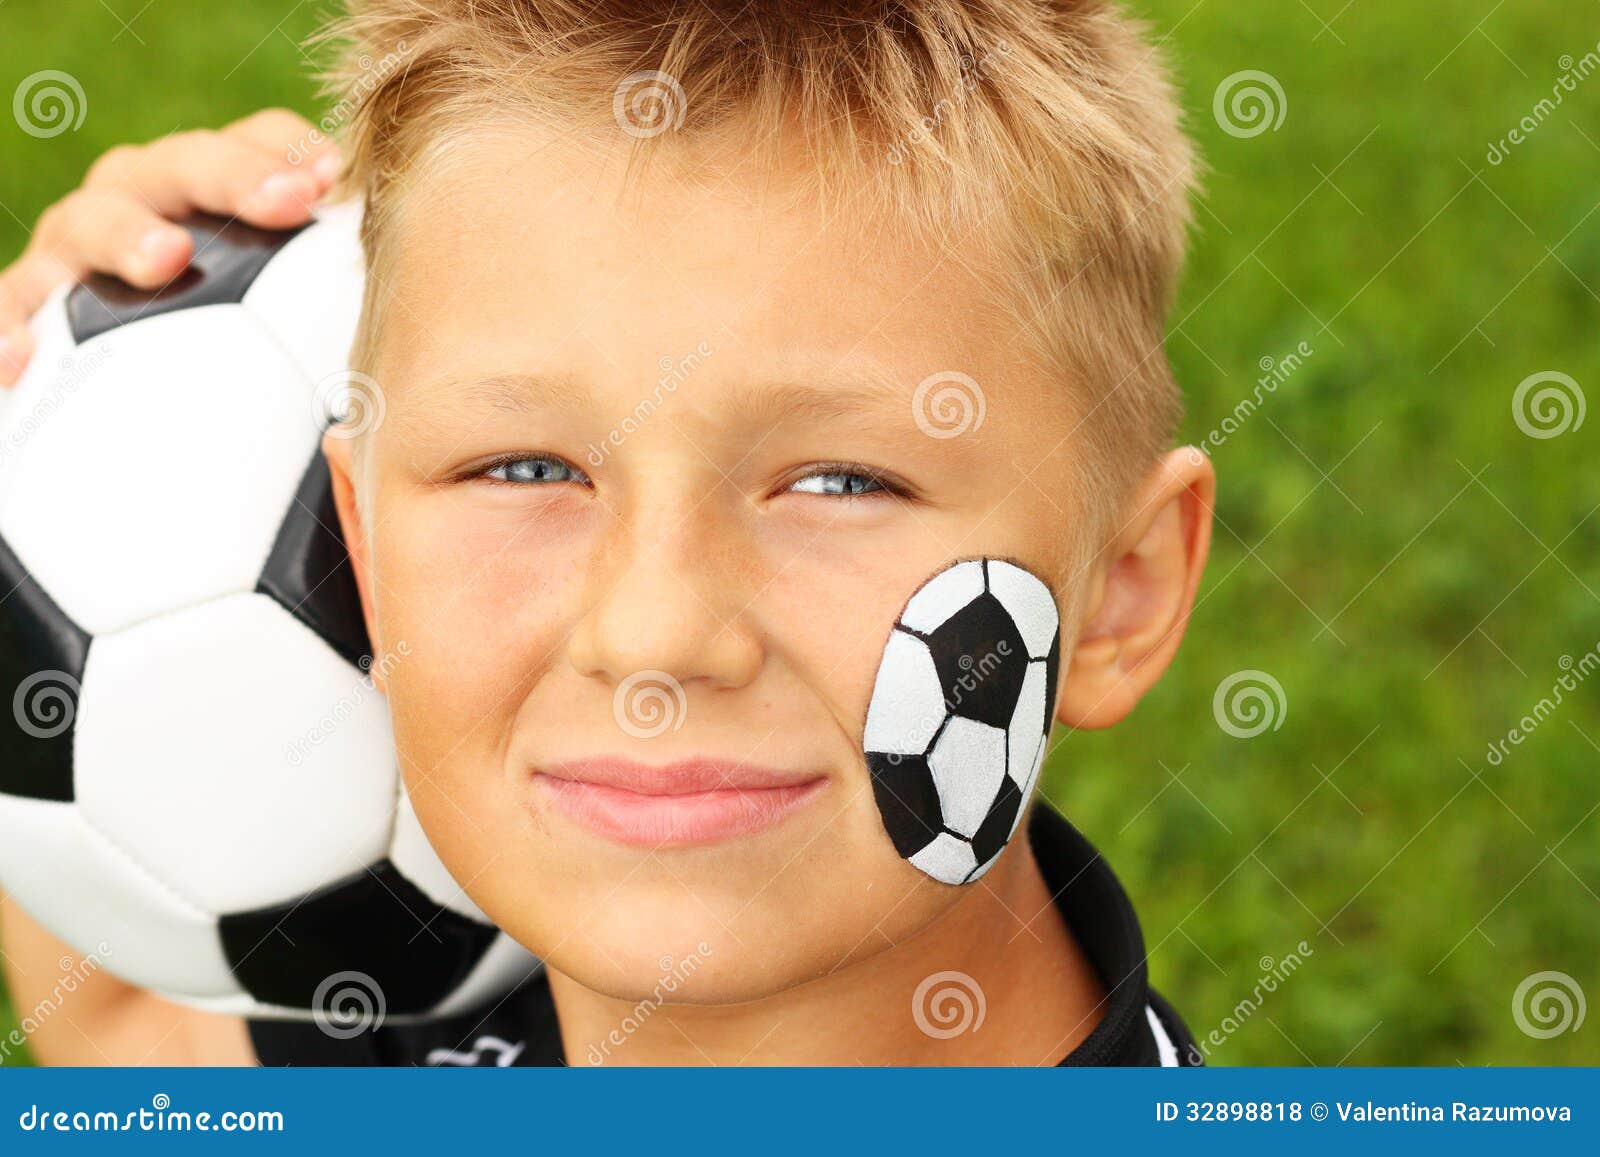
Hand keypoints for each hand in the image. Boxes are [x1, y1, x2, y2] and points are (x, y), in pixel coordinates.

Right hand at [0, 108, 342, 385]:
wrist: (137, 404)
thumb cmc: (247, 362)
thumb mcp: (295, 330)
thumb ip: (340, 322)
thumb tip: (405, 372)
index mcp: (217, 196)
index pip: (256, 148)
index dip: (290, 154)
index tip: (332, 182)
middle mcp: (148, 204)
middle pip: (180, 164)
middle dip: (233, 173)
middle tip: (283, 202)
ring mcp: (83, 247)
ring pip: (93, 216)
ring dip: (129, 232)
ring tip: (166, 258)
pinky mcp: (31, 302)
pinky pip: (15, 307)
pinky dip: (15, 325)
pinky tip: (27, 358)